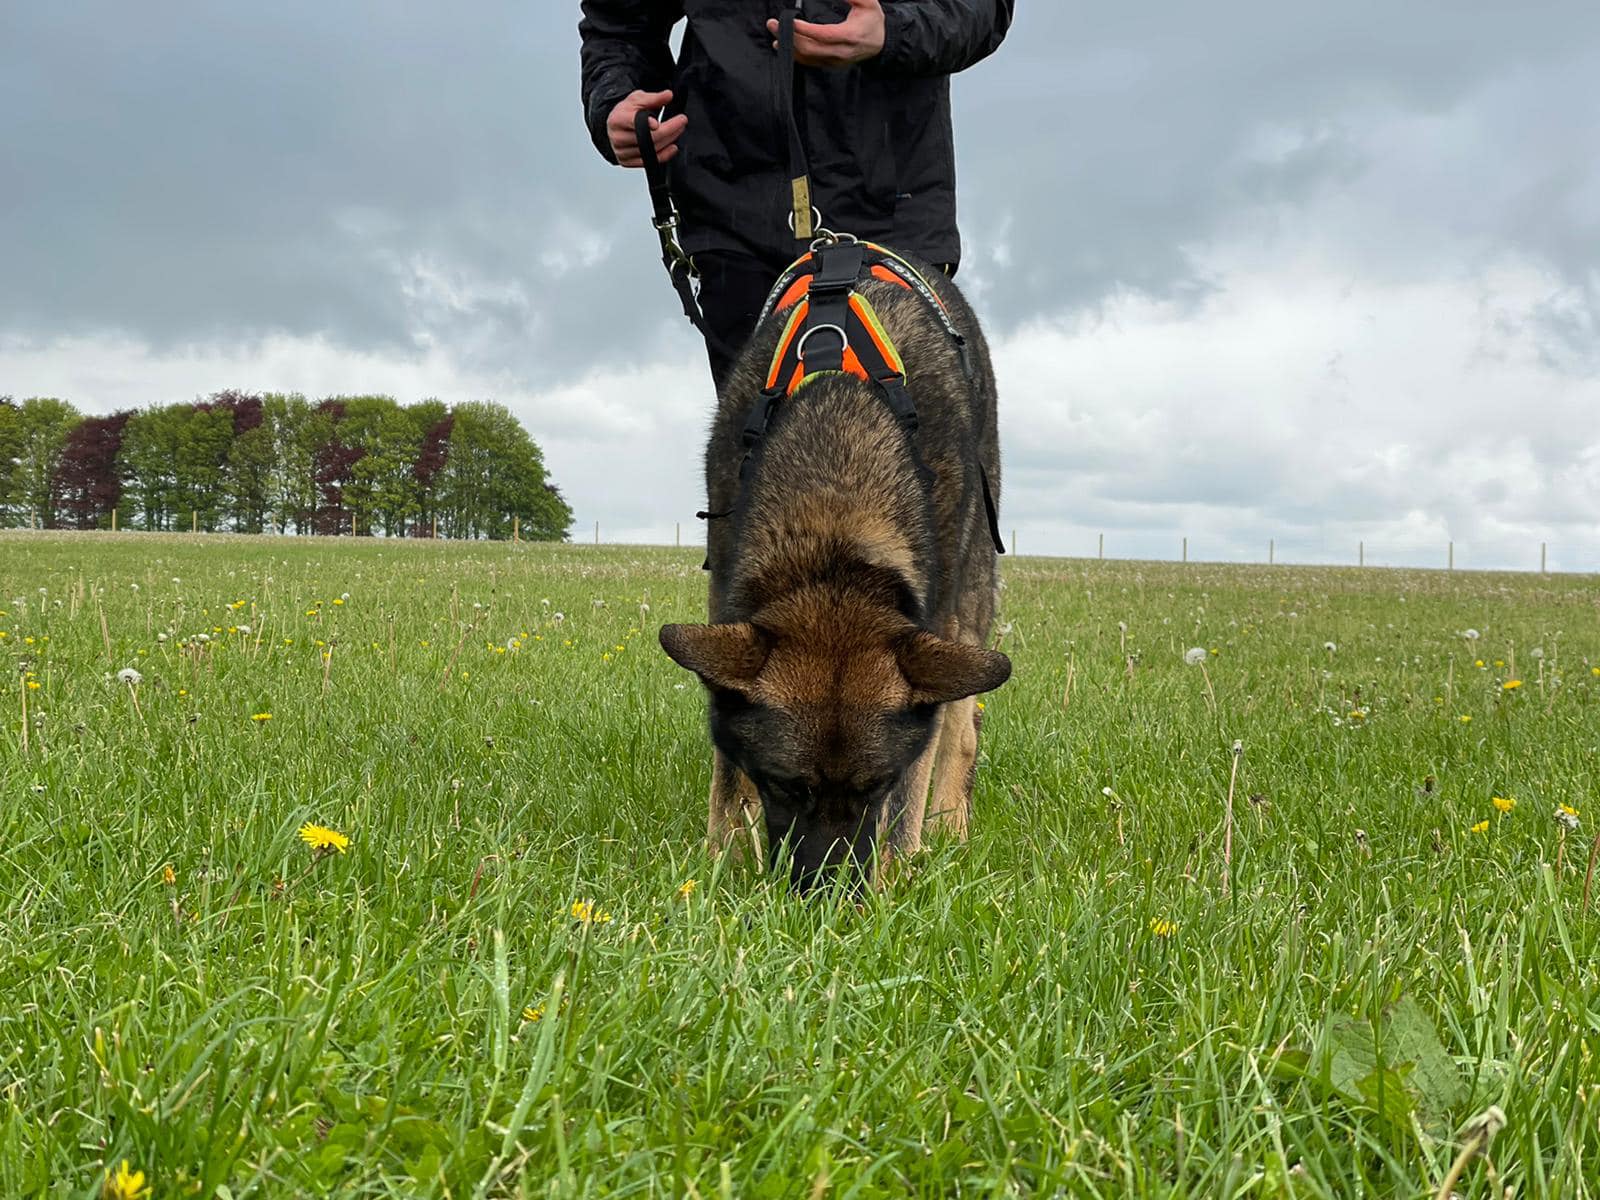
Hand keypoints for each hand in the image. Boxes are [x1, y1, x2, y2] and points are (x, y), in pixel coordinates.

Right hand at [606, 89, 687, 167]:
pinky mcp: (628, 162)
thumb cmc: (626, 112)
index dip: (648, 123)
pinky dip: (664, 155)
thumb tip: (668, 95)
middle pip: (649, 138)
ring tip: (679, 130)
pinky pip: (650, 162)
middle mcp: (618, 138)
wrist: (616, 126)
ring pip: (652, 150)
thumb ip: (653, 98)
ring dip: (669, 141)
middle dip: (669, 130)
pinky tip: (672, 147)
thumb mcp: (637, 99)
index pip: (635, 123)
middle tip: (682, 121)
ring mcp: (622, 152)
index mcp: (617, 120)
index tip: (659, 122)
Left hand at [767, 0, 885, 68]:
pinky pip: (811, 62)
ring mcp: (835, 61)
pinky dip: (796, 55)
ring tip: (775, 35)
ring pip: (808, 57)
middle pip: (811, 48)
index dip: (804, 29)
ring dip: (790, 47)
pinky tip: (786, 47)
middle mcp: (841, 52)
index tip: (790, 21)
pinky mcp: (831, 65)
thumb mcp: (867, 2)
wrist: (882, 43)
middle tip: (773, 25)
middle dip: (790, 37)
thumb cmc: (873, 21)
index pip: (823, 35)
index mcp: (850, 36)